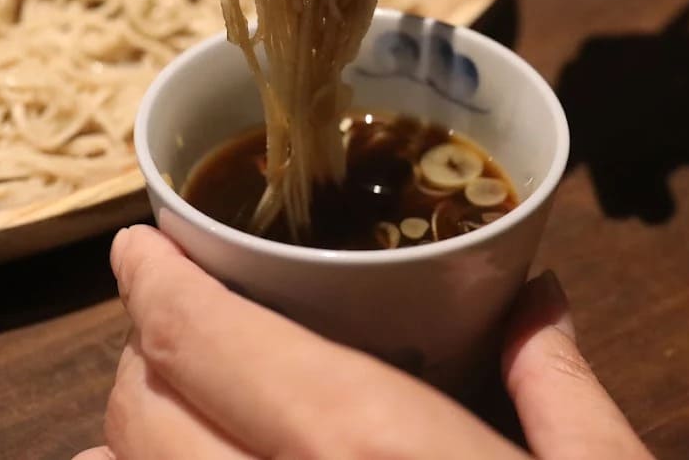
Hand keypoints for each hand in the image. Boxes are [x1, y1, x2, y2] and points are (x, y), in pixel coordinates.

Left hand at [76, 225, 651, 459]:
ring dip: (126, 434)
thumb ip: (563, 386)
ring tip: (152, 394)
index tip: (137, 248)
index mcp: (369, 448)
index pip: (206, 341)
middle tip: (183, 316)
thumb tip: (537, 297)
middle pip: (145, 412)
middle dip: (146, 349)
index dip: (153, 285)